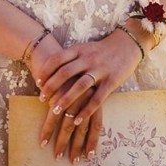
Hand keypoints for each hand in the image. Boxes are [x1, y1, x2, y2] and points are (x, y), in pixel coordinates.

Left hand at [35, 28, 144, 161]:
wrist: (128, 44)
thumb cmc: (102, 50)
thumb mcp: (85, 48)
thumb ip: (71, 58)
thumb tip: (50, 72)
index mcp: (80, 49)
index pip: (58, 59)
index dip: (46, 71)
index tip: (37, 82)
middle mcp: (89, 58)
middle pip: (65, 72)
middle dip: (51, 86)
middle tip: (41, 98)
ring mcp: (101, 70)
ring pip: (80, 86)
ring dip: (66, 99)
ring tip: (55, 111)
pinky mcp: (112, 81)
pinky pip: (97, 98)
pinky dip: (86, 110)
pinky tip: (77, 120)